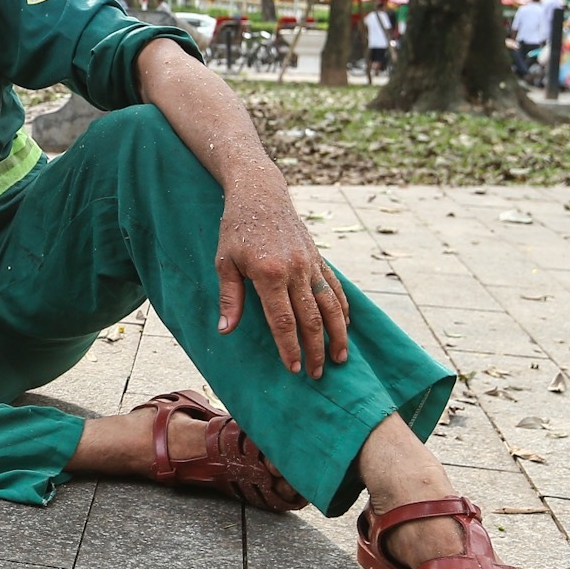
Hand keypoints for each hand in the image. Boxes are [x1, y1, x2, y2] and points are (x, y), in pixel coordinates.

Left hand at [214, 171, 350, 378]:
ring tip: (340, 359)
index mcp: (270, 274)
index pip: (283, 321)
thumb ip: (230, 297)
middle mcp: (295, 270)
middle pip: (311, 319)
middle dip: (315, 350)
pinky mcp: (318, 258)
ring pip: (330, 306)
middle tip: (315, 374)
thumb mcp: (224, 261)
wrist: (260, 194)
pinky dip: (343, 309)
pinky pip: (335, 288)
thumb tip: (226, 330)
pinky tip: (345, 327)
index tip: (293, 369)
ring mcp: (311, 264)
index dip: (289, 347)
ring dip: (337, 335)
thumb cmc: (236, 228)